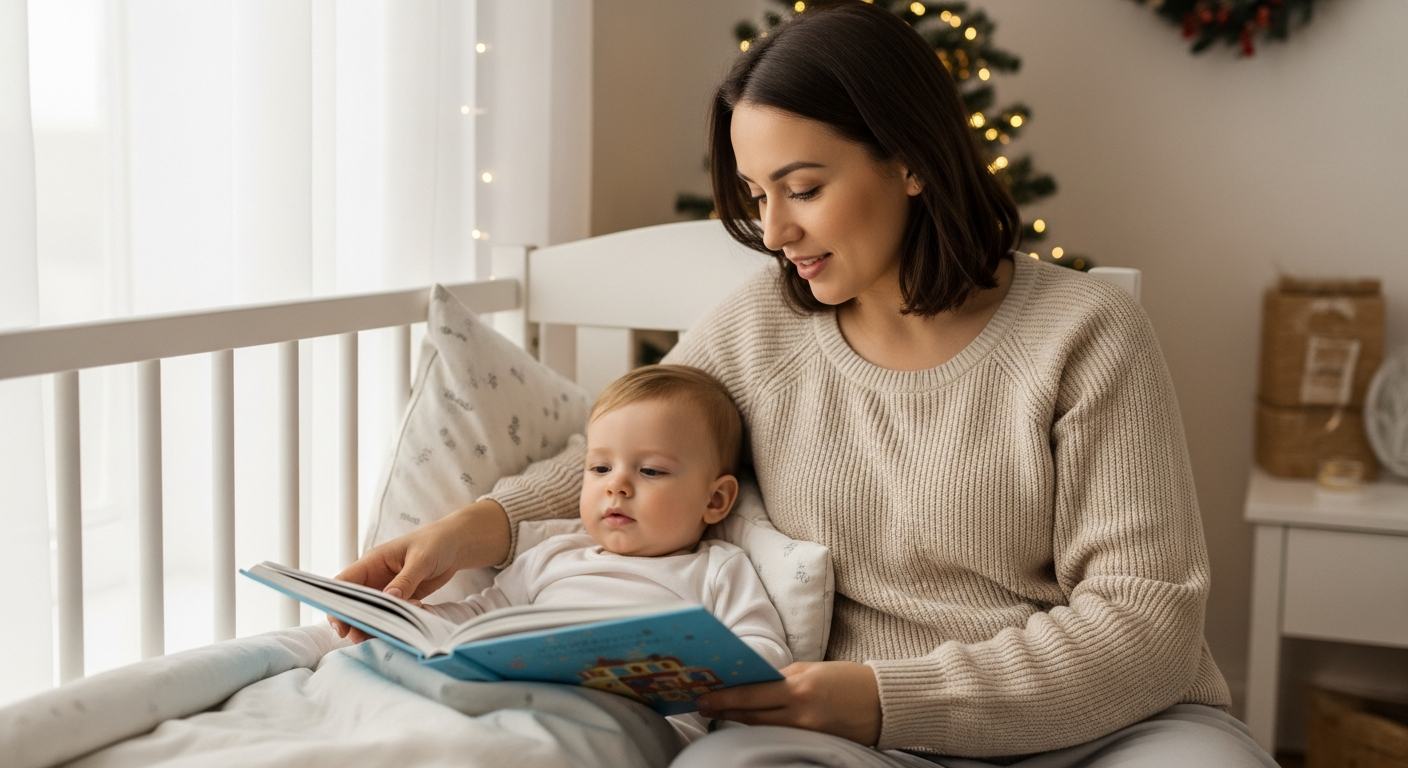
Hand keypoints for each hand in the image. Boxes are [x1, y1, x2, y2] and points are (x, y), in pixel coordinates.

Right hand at [328, 499, 509, 642]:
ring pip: (371, 612)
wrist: (455, 545)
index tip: (340, 623)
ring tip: (385, 635)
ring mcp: (387, 588)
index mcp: (372, 562)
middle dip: (354, 621)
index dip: (337, 603)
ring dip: (375, 625)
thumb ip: (406, 579)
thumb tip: (390, 598)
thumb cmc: (435, 543)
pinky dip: (395, 623)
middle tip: (359, 638)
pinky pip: (391, 615)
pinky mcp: (401, 598)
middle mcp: (375, 577)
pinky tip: (408, 624)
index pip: (344, 583)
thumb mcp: (421, 559)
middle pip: (354, 603)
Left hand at [695, 661, 881, 745]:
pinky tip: (751, 726)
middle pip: (752, 717)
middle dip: (725, 712)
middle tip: (703, 708)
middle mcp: (801, 714)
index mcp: (799, 688)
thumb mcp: (813, 670)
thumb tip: (753, 685)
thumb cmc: (848, 679)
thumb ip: (782, 679)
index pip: (751, 696)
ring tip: (720, 716)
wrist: (884, 702)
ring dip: (740, 723)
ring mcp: (808, 733)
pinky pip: (782, 738)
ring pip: (763, 730)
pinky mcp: (815, 744)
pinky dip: (764, 731)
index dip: (724, 698)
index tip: (703, 698)